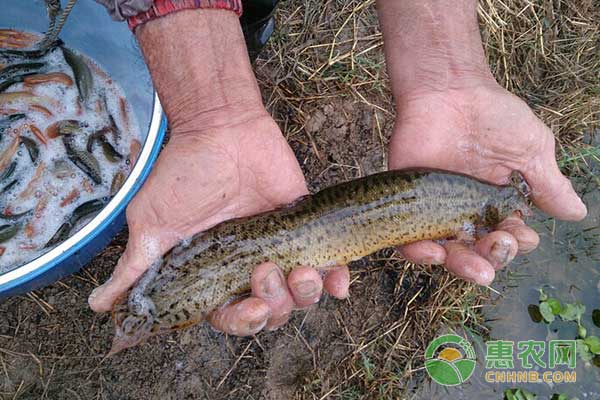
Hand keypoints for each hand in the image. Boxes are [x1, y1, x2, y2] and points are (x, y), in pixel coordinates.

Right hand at [88, 114, 349, 334]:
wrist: (220, 128)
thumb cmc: (183, 174)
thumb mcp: (152, 222)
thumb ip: (136, 267)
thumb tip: (100, 306)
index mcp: (214, 276)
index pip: (233, 317)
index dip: (245, 321)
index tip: (253, 306)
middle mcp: (248, 268)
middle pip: (272, 311)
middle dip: (276, 304)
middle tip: (268, 270)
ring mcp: (280, 249)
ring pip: (301, 295)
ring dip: (306, 294)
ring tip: (305, 272)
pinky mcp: (304, 228)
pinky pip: (330, 266)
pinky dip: (337, 280)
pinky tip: (339, 280)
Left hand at [389, 81, 586, 283]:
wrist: (448, 91)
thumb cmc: (493, 116)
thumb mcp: (531, 149)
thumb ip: (549, 184)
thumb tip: (577, 213)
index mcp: (498, 204)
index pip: (510, 237)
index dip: (517, 243)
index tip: (520, 234)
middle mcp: (467, 213)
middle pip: (480, 252)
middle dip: (493, 258)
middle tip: (498, 245)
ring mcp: (436, 211)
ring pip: (448, 253)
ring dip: (462, 266)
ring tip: (474, 269)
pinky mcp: (407, 205)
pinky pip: (408, 240)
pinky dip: (419, 253)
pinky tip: (434, 252)